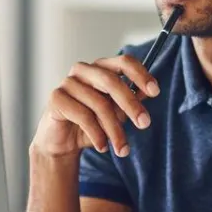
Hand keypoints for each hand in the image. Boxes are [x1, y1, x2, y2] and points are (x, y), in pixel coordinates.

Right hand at [31, 56, 159, 159]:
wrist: (63, 142)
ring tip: (122, 149)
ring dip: (114, 130)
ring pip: (99, 103)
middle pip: (111, 81)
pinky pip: (83, 115)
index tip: (155, 92)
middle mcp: (83, 70)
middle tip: (145, 124)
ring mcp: (68, 82)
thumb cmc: (92, 123)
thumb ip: (130, 100)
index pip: (124, 62)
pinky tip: (103, 147)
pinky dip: (97, 134)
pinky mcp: (56, 98)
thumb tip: (147, 92)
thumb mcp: (116, 113)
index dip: (141, 74)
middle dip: (131, 104)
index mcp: (101, 67)